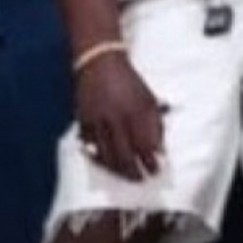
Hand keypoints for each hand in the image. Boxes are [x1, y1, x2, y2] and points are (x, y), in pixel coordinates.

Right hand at [75, 55, 163, 180]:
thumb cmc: (129, 83)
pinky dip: (99, 158)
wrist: (98, 62)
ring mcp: (97, 121)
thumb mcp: (149, 99)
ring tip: (125, 175)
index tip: (155, 171)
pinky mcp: (82, 121)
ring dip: (117, 169)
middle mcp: (115, 118)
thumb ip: (156, 125)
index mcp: (135, 111)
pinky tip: (107, 164)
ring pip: (105, 154)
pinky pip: (90, 147)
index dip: (150, 162)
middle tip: (141, 179)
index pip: (144, 145)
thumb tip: (159, 151)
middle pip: (124, 155)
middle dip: (134, 171)